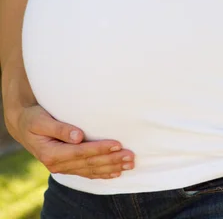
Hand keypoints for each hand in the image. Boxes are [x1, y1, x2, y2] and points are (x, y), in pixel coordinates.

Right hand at [5, 103, 134, 178]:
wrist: (23, 125)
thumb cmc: (33, 118)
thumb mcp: (41, 120)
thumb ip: (59, 128)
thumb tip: (78, 135)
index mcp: (51, 153)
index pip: (81, 153)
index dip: (100, 149)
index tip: (117, 144)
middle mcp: (57, 164)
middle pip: (89, 164)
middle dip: (111, 160)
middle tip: (130, 156)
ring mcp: (63, 167)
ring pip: (91, 170)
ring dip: (111, 167)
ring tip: (129, 164)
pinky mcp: (67, 165)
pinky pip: (87, 172)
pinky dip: (102, 173)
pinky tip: (115, 173)